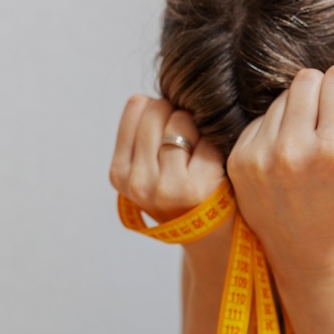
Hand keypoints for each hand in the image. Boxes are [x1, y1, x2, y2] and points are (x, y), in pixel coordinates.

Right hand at [109, 95, 227, 233]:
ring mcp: (167, 186)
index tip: (167, 130)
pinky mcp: (198, 187)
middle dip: (177, 116)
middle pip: (158, 110)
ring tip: (198, 154)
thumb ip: (140, 136)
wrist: (210, 235)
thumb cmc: (180, 192)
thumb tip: (144, 98)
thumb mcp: (145, 170)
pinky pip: (206, 139)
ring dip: (196, 129)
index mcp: (119, 173)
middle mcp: (138, 182)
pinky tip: (213, 165)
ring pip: (181, 120)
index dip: (159, 110)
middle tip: (187, 143)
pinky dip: (214, 145)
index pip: (137, 106)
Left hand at [226, 52, 333, 280]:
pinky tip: (286, 158)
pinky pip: (261, 117)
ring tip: (308, 146)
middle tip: (329, 127)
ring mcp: (261, 156)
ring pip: (283, 96)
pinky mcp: (239, 160)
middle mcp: (294, 152)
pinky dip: (276, 130)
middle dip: (322, 95)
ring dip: (298, 111)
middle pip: (307, 77)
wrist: (310, 250)